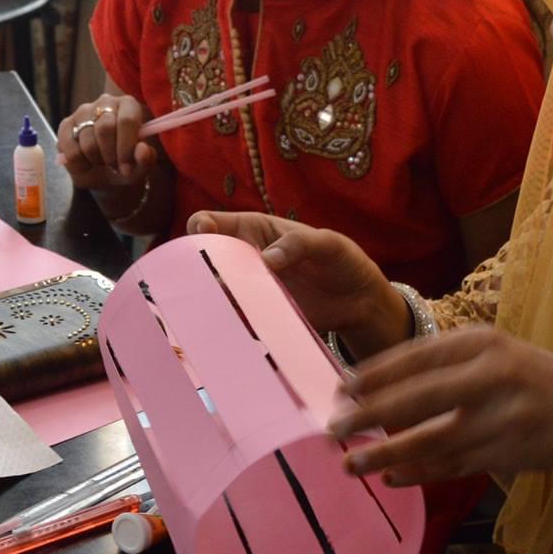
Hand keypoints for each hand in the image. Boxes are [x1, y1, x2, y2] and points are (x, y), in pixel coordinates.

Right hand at [56, 94, 156, 193]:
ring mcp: (83, 112)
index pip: (127, 120)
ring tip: (102, 162)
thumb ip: (146, 160)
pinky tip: (86, 162)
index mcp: (129, 105)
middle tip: (114, 167)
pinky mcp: (66, 125)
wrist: (104, 172)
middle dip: (110, 156)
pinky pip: (70, 149)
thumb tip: (142, 149)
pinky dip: (79, 163)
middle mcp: (105, 102)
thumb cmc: (126, 164)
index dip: (126, 148)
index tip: (126, 169)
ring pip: (87, 141)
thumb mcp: (140, 167)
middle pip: (105, 129)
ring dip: (96, 160)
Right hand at [186, 211, 405, 348]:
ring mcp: (248, 289)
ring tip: (212, 311)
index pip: (211, 221)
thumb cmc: (342, 260)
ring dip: (207, 302)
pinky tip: (225, 332)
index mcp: (253, 230)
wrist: (359, 301)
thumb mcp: (328, 244)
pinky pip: (233, 320)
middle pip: (202, 261)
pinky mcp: (257, 316)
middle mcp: (243, 259)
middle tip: (202, 283)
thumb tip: (266, 261)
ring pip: (213, 293)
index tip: (206, 234)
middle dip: (193, 270)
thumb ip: (298, 245)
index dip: (201, 226)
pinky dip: (225, 326)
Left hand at [328, 327, 552, 488]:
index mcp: (485, 342)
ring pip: (431, 439)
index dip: (375, 374)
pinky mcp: (505, 453)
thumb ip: (447, 362)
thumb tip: (378, 382)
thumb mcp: (497, 352)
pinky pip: (452, 465)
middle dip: (371, 414)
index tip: (340, 387)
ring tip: (351, 463)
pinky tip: (391, 476)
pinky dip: (419, 472)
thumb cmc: (534, 379)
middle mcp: (492, 376)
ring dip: (387, 453)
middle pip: (419, 397)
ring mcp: (500, 418)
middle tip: (333, 427)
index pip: (417, 356)